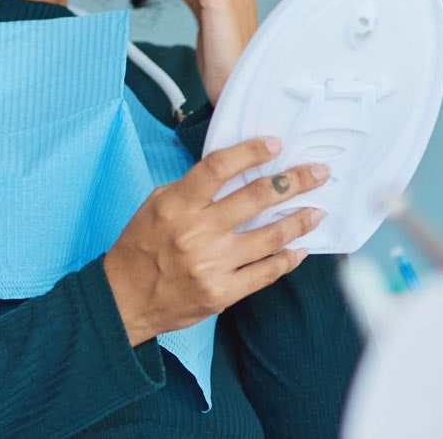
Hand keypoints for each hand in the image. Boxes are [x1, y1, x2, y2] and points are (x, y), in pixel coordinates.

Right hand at [102, 137, 327, 345]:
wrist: (126, 297)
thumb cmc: (141, 245)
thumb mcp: (156, 204)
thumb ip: (192, 189)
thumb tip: (231, 172)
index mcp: (176, 204)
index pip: (217, 167)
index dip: (249, 152)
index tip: (275, 144)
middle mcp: (196, 231)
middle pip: (254, 198)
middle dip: (292, 182)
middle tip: (317, 173)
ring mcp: (212, 264)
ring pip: (269, 236)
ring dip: (298, 221)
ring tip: (317, 210)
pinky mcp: (223, 292)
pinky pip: (265, 273)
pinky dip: (287, 259)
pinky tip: (300, 248)